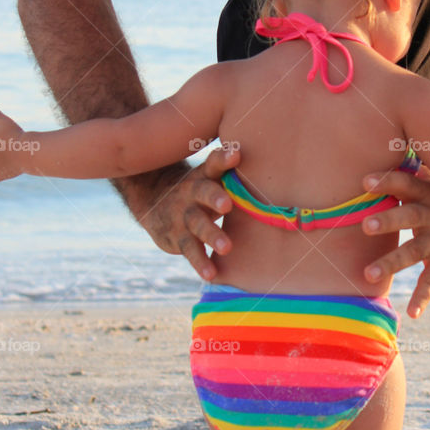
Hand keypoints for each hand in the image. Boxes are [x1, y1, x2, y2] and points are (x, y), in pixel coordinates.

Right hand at [126, 144, 239, 280]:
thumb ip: (232, 172)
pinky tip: (211, 275)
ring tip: (227, 247)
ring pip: (198, 225)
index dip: (224, 158)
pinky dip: (201, 263)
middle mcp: (193, 193)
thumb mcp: (210, 176)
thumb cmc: (199, 187)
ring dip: (212, 235)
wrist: (154, 200)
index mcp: (205, 176)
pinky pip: (190, 251)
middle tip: (227, 204)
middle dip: (215, 197)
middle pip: (204, 192)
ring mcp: (184, 216)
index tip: (236, 154)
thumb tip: (276, 164)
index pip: (214, 164)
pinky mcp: (178, 238)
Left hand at [360, 165, 429, 317]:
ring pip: (414, 252)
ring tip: (368, 273)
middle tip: (365, 225)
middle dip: (388, 221)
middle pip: (409, 216)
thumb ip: (417, 175)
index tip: (365, 181)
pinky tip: (412, 313)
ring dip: (391, 263)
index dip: (387, 182)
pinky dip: (423, 298)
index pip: (407, 184)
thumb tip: (391, 149)